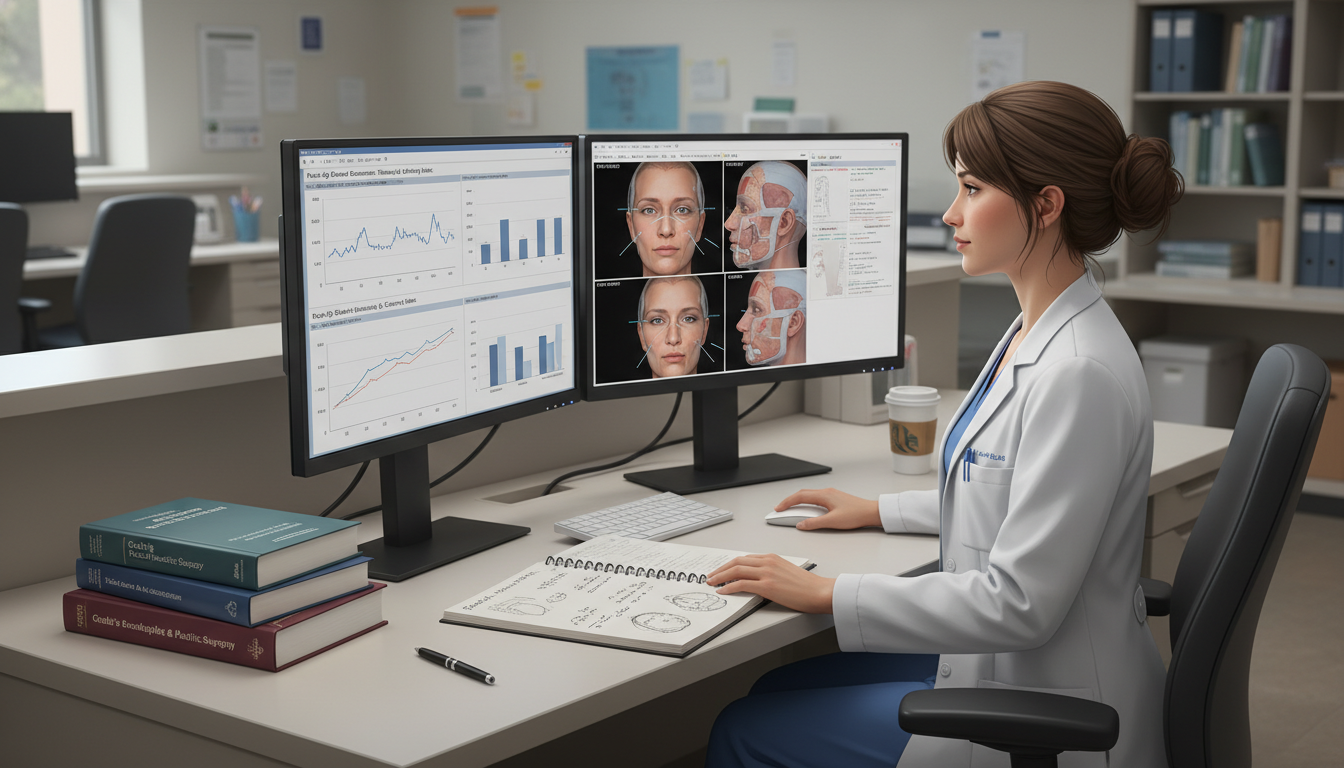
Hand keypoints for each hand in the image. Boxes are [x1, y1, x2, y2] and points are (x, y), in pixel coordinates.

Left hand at [706, 554, 835, 613]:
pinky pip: (741, 584)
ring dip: (720, 576)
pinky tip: (723, 590)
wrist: (819, 591)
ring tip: (712, 582)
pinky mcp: (767, 586)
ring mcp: (766, 573)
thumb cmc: (807, 585)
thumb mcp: (786, 572)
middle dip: (721, 569)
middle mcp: (767, 562)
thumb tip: (757, 580)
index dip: (730, 564)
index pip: (744, 558)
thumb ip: (771, 571)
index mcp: (772, 558)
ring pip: (736, 570)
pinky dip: (729, 587)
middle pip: (736, 562)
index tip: (722, 570)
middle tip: (711, 575)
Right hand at [775, 488, 880, 530]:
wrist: (871, 512)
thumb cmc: (856, 514)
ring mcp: (831, 495)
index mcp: (824, 495)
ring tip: (790, 510)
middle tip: (780, 509)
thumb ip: (814, 523)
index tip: (778, 509)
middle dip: (789, 501)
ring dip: (798, 502)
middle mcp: (826, 492)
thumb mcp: (832, 522)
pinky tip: (808, 510)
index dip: (786, 503)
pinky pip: (816, 498)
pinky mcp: (835, 499)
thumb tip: (801, 524)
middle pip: (802, 494)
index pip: (799, 497)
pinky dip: (807, 503)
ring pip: (809, 496)